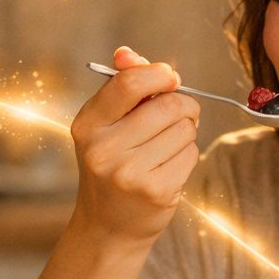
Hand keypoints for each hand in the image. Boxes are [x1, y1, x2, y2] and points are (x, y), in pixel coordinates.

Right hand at [69, 46, 200, 245]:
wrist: (109, 225)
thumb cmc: (112, 163)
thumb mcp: (106, 125)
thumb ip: (121, 85)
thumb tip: (127, 53)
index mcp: (87, 125)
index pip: (130, 83)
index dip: (159, 74)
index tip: (170, 78)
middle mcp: (103, 150)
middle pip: (168, 105)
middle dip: (182, 104)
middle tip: (179, 113)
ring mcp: (129, 174)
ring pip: (184, 129)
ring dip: (185, 132)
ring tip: (165, 146)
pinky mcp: (157, 192)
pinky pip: (191, 153)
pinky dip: (187, 154)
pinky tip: (169, 166)